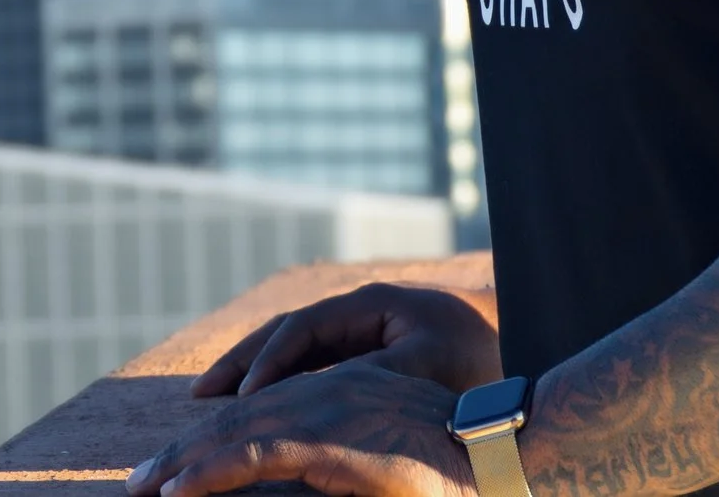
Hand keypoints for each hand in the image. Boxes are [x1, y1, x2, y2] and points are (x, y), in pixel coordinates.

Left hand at [127, 363, 476, 496]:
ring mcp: (325, 414)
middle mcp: (322, 395)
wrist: (498, 459)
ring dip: (182, 464)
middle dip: (180, 453)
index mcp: (335, 395)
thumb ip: (335, 471)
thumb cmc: (449, 473)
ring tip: (142, 486)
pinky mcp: (330, 442)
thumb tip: (311, 481)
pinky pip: (257, 457)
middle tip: (137, 481)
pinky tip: (178, 488)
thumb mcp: (379, 464)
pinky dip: (210, 472)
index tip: (172, 469)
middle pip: (235, 422)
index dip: (209, 443)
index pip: (258, 416)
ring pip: (234, 437)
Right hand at [193, 283, 501, 397]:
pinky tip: (259, 413)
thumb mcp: (429, 366)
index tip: (240, 398)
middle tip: (197, 399)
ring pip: (292, 353)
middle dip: (240, 366)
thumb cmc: (482, 355)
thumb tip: (320, 396)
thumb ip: (375, 377)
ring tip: (211, 404)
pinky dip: (282, 388)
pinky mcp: (367, 355)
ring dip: (253, 377)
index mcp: (368, 305)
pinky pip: (311, 369)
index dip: (267, 363)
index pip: (301, 330)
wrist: (520, 344)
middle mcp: (356, 313)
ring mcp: (359, 333)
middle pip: (283, 336)